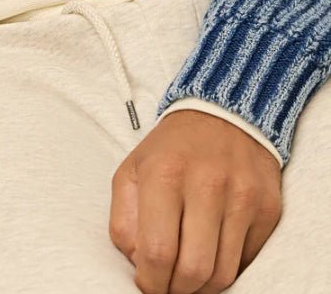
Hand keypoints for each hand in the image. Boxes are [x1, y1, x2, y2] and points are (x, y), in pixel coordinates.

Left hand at [109, 109, 282, 292]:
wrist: (223, 113)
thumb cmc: (170, 150)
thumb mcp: (131, 173)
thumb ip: (124, 222)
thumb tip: (139, 265)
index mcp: (165, 173)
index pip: (157, 251)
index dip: (150, 281)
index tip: (148, 283)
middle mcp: (207, 183)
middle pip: (193, 270)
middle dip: (176, 289)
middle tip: (169, 284)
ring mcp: (242, 197)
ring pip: (223, 274)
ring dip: (202, 286)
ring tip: (189, 273)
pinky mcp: (267, 208)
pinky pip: (246, 262)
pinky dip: (227, 267)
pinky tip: (212, 251)